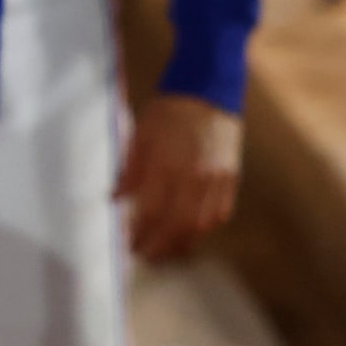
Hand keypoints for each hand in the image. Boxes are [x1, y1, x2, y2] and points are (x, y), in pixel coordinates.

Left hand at [119, 94, 243, 263]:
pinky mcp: (231, 176)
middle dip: (160, 246)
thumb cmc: (169, 111)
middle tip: (146, 256)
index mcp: (167, 165)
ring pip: (201, 225)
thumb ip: (129, 171)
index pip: (151, 212)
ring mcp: (216, 178)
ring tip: (168, 253)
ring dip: (183, 244)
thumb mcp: (140, 135)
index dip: (140, 233)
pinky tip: (192, 234)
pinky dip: (205, 228)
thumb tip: (114, 199)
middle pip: (177, 226)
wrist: (208, 89)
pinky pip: (220, 213)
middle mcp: (194, 176)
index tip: (129, 243)